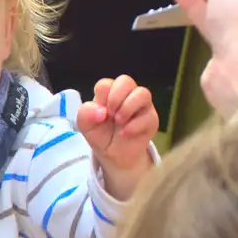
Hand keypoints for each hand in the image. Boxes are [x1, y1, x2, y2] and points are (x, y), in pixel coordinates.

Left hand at [75, 76, 157, 199]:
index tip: (100, 113)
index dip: (102, 98)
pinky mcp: (151, 119)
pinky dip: (134, 126)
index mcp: (108, 93)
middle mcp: (126, 95)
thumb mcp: (86, 126)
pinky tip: (125, 133)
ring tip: (119, 122)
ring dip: (128, 108)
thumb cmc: (101, 135)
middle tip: (111, 115)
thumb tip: (101, 112)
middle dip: (116, 98)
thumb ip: (85, 114)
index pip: (106, 84)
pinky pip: (149, 116)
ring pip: (143, 93)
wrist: (115, 156)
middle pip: (126, 81)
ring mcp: (141, 106)